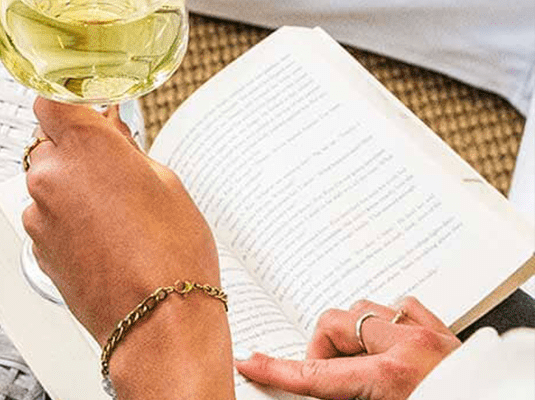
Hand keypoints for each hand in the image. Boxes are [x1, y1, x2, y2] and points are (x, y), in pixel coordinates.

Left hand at [23, 97, 233, 397]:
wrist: (158, 324)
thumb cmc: (172, 255)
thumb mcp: (165, 182)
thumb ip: (126, 150)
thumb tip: (111, 135)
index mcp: (84, 145)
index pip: (50, 100)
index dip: (68, 106)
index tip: (86, 114)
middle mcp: (51, 174)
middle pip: (48, 143)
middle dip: (74, 151)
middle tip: (113, 171)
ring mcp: (39, 213)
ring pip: (47, 183)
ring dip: (70, 188)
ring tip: (114, 215)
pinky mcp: (36, 246)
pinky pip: (47, 217)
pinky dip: (66, 220)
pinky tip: (102, 239)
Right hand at [236, 296, 461, 398]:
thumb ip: (348, 399)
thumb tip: (319, 390)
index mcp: (392, 378)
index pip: (316, 373)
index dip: (277, 370)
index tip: (250, 363)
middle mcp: (410, 347)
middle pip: (334, 324)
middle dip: (319, 348)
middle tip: (324, 378)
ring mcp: (430, 336)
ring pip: (367, 308)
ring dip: (354, 332)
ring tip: (358, 362)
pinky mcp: (449, 335)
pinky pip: (406, 309)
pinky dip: (389, 321)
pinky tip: (390, 341)